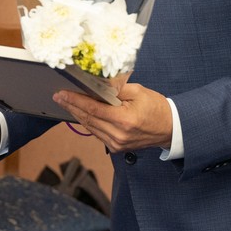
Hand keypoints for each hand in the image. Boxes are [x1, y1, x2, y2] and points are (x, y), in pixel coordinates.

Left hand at [53, 80, 171, 152]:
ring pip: (90, 127)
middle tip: (58, 97)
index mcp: (124, 120)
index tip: (62, 93)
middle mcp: (118, 134)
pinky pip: (97, 134)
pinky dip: (88, 123)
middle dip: (71, 106)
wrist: (171, 129)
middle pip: (88, 119)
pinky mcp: (117, 148)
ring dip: (77, 115)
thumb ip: (115, 87)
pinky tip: (81, 114)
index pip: (92, 108)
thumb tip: (96, 82)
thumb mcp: (138, 91)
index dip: (75, 100)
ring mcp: (117, 144)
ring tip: (66, 103)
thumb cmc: (156, 108)